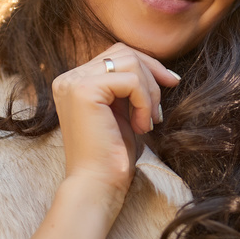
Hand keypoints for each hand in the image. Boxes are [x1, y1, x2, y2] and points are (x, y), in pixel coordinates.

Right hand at [51, 42, 179, 210]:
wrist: (97, 186)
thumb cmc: (112, 156)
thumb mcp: (122, 112)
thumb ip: (127, 87)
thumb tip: (156, 64)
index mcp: (74, 82)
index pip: (116, 55)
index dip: (147, 66)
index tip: (170, 83)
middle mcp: (68, 78)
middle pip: (123, 52)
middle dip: (152, 73)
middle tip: (160, 108)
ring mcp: (73, 82)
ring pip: (130, 62)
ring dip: (149, 92)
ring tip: (148, 121)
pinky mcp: (84, 90)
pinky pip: (130, 80)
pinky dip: (144, 102)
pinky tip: (141, 126)